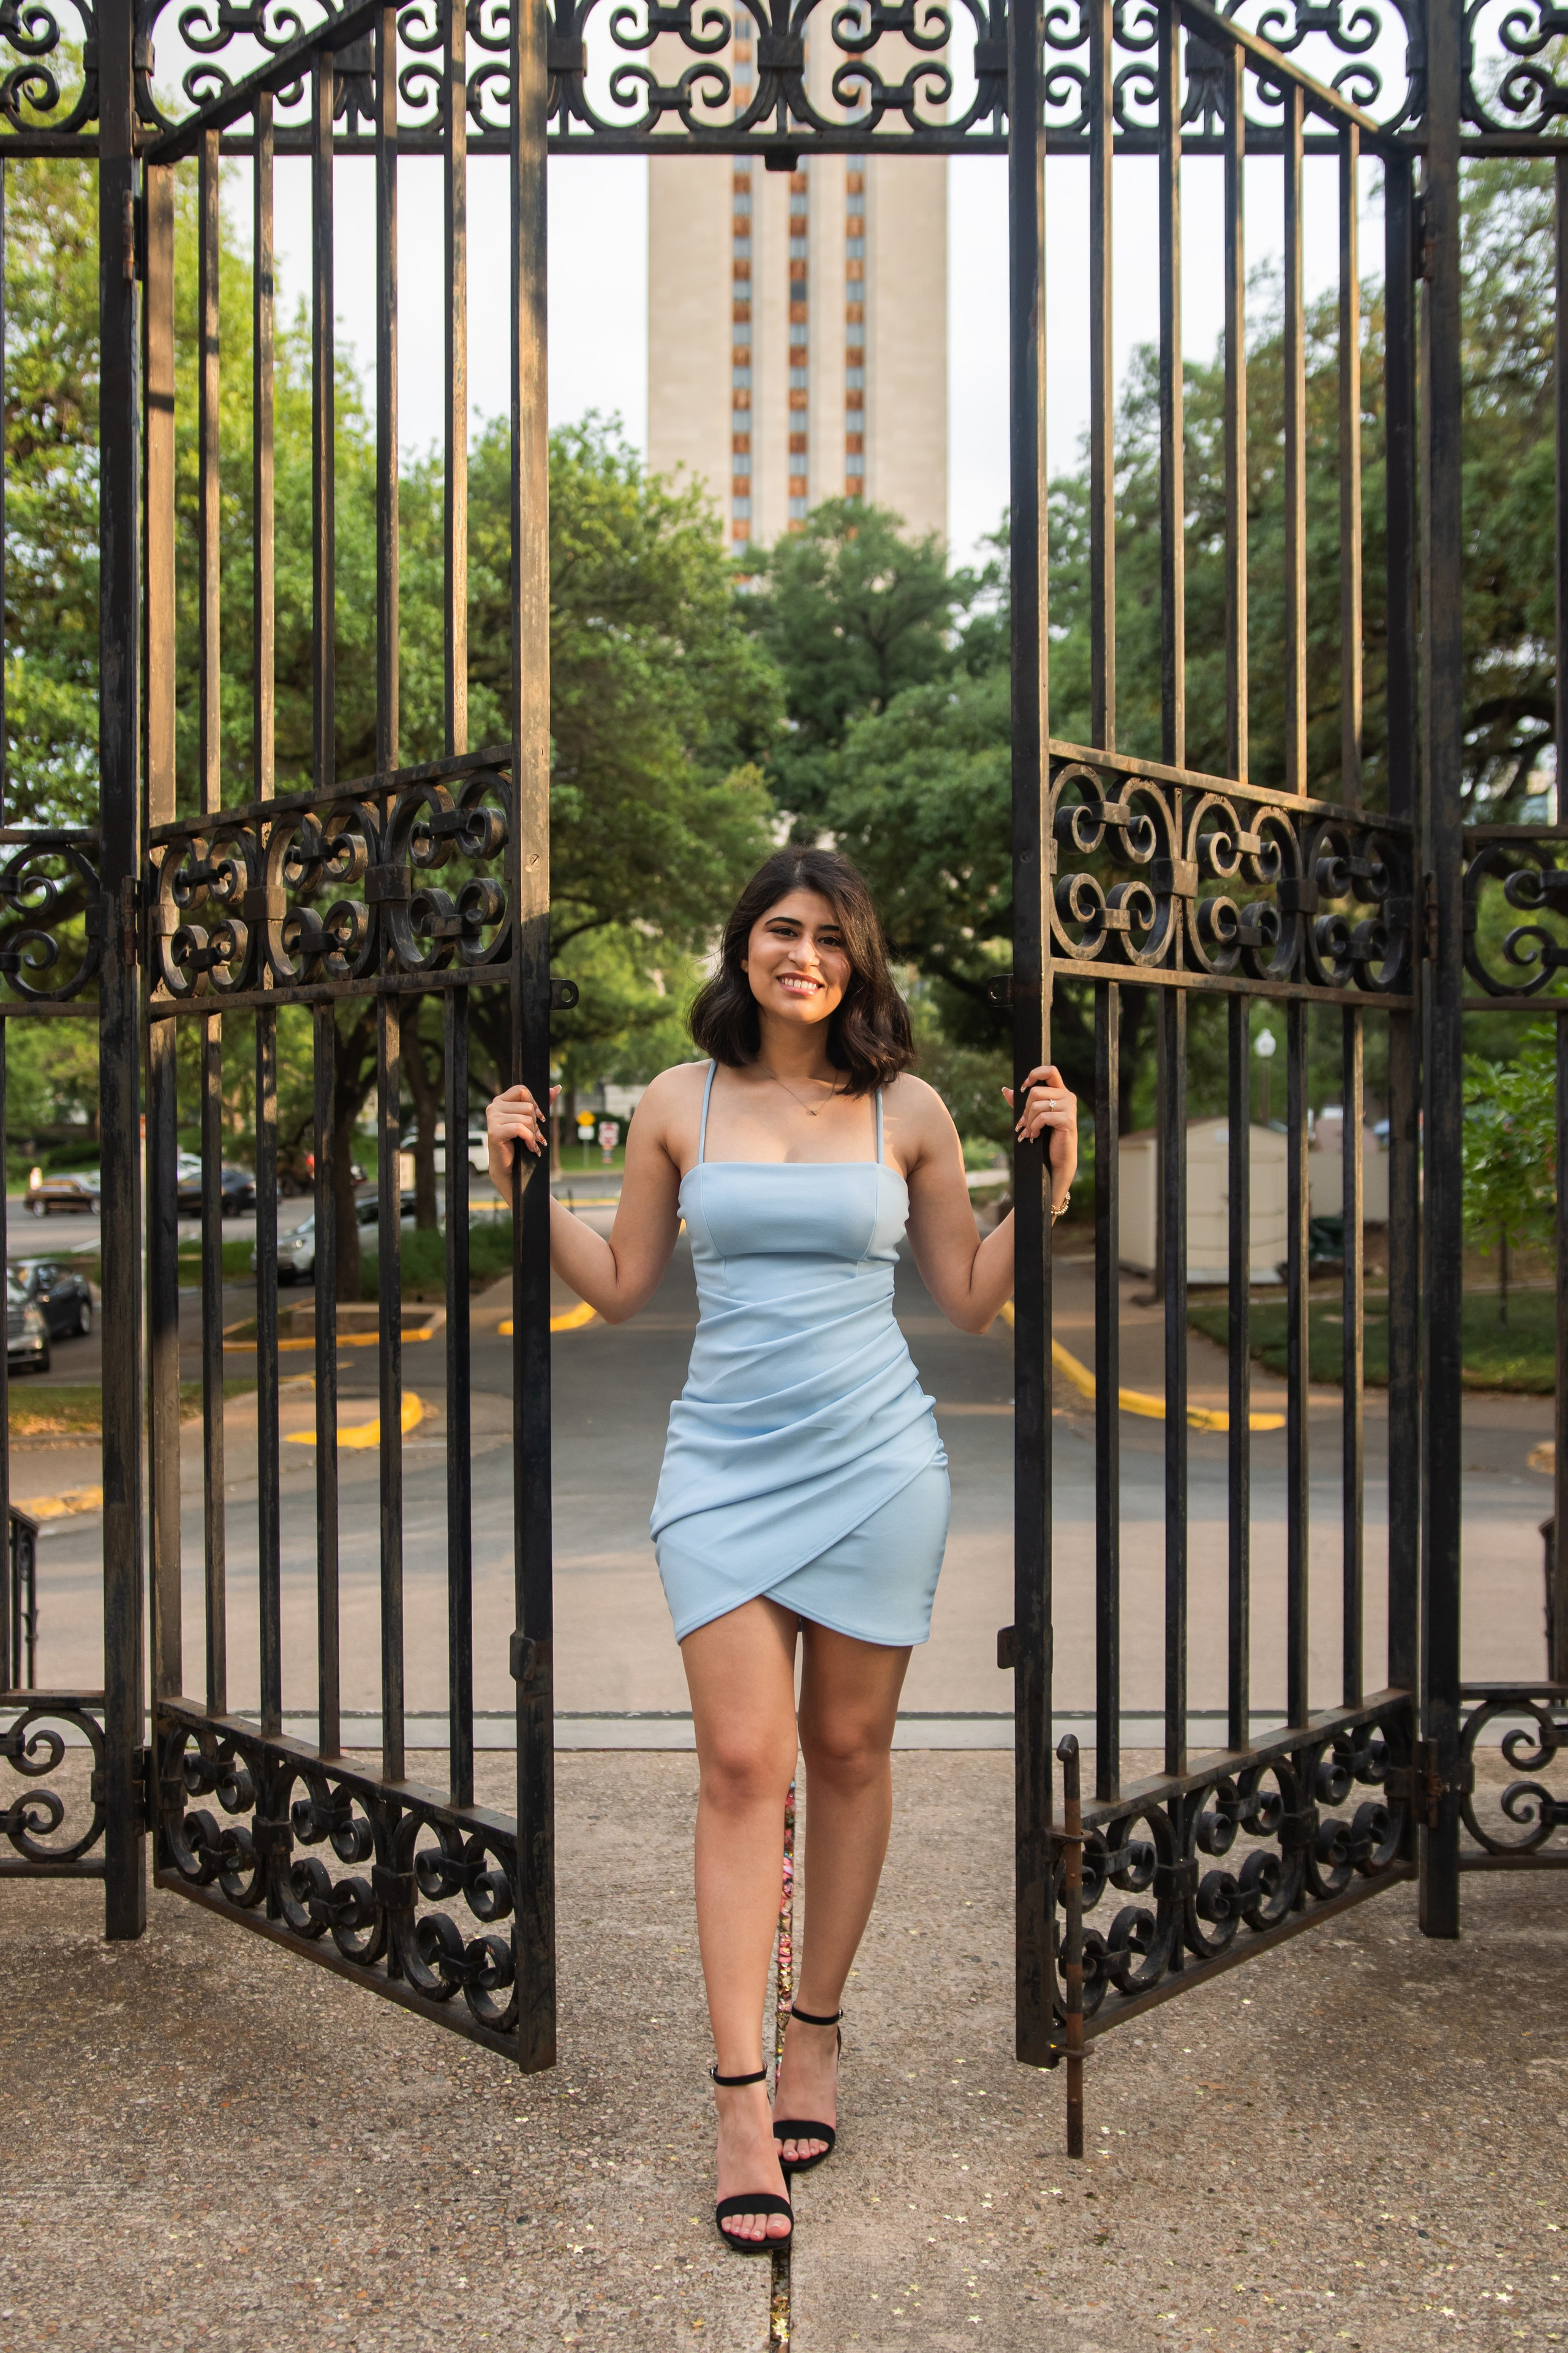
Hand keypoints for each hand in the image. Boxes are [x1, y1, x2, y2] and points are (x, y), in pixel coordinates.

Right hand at [486, 1083, 559, 1194]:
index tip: (538, 1118)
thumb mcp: (531, 1121)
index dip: (534, 1103)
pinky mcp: (494, 1132)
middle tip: (535, 1135)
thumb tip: (556, 1088)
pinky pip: (520, 1129)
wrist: (509, 1168)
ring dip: (534, 1134)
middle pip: (527, 1106)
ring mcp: (492, 1119)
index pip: (522, 1090)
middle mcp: (494, 1107)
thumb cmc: (519, 1143)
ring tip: (532, 1142)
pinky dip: (529, 1139)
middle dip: (536, 1123)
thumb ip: (541, 1104)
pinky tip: (530, 1147)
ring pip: (526, 1118)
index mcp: (500, 1101)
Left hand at [1002, 1065, 1078, 1207]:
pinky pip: (1042, 1117)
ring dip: (1028, 1121)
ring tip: (1029, 1132)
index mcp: (1061, 1092)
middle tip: (1022, 1124)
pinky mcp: (1068, 1120)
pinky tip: (1035, 1136)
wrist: (1058, 1160)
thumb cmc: (1046, 1137)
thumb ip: (1022, 1103)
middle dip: (1024, 1110)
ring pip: (1036, 1105)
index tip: (1024, 1087)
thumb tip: (1006, 1090)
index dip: (1034, 1074)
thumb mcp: (1033, 1117)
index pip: (1050, 1070)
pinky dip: (1034, 1127)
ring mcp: (1070, 1108)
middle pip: (1035, 1091)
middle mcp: (1068, 1096)